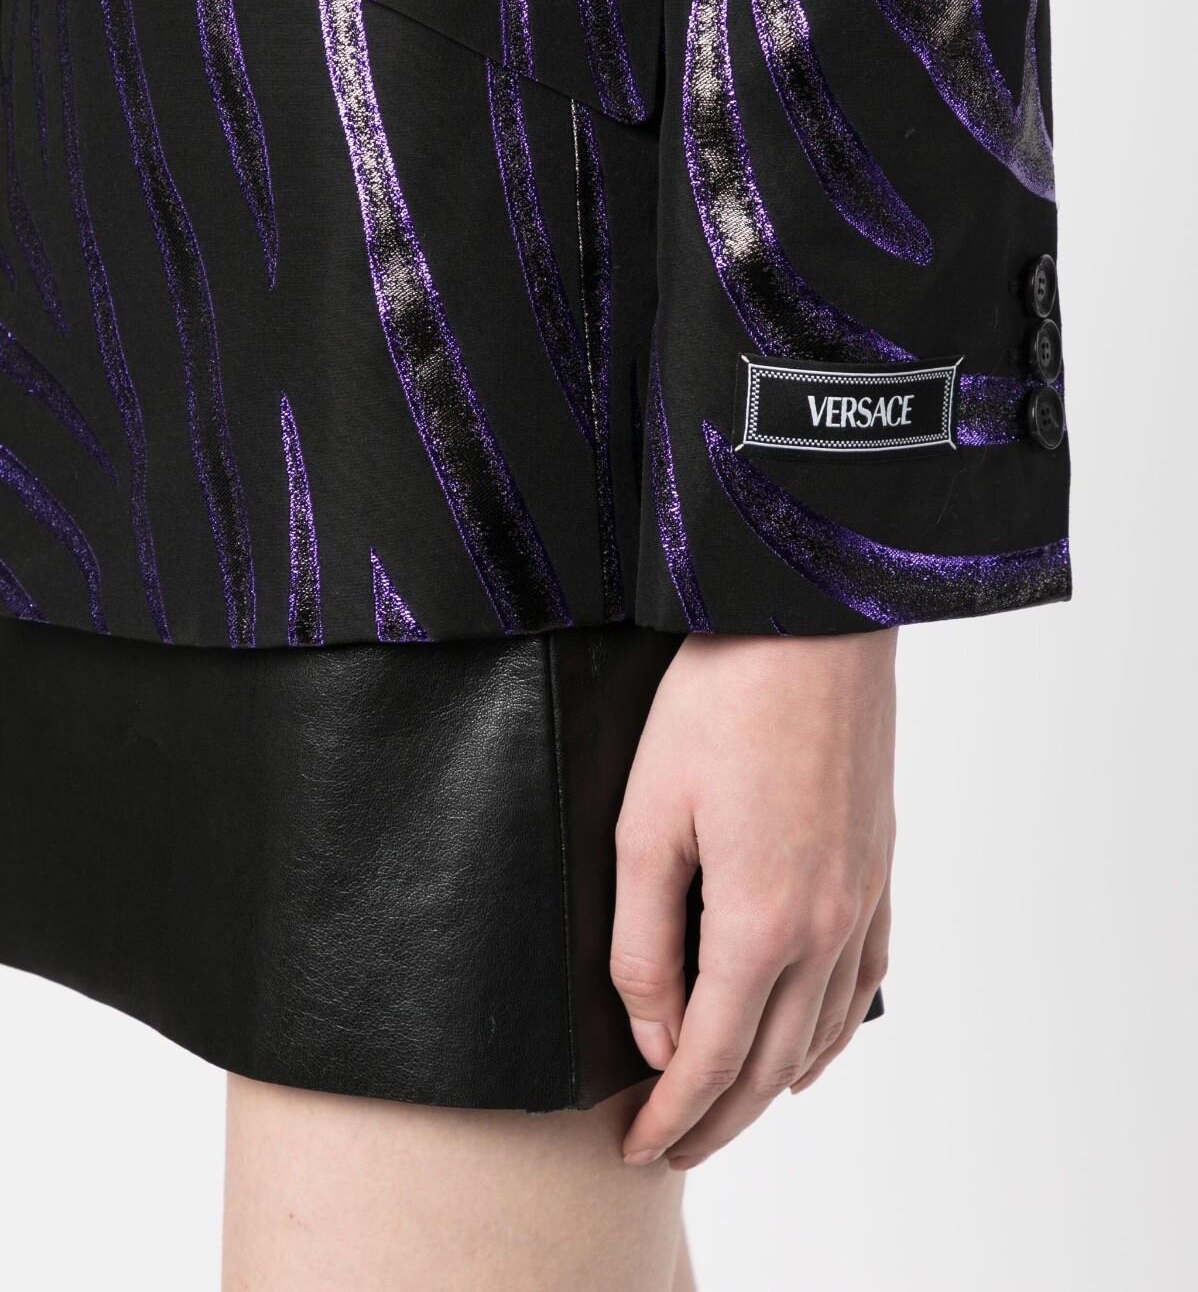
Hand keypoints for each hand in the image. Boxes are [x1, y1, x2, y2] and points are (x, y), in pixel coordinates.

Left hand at [611, 628, 896, 1169]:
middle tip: (670, 1148)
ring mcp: (861, 899)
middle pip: (770, 1063)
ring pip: (820, 1034)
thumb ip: (643, 941)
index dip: (671, 1114)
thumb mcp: (647, 821)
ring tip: (725, 1111)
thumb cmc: (720, 704)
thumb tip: (653, 1033)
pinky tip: (810, 1050)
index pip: (712, 1059)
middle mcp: (824, 927)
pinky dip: (832, 1035)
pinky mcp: (878, 868)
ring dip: (771, 1087)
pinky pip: (864, 982)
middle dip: (716, 1119)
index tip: (636, 1147)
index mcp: (759, 921)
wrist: (810, 624)